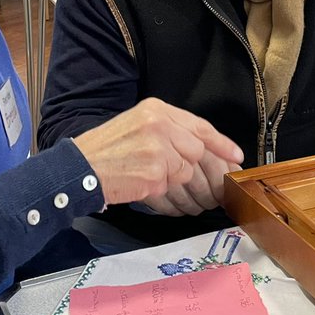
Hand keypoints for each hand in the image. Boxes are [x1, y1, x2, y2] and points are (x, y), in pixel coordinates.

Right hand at [71, 98, 243, 205]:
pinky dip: (172, 202)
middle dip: (209, 174)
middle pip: (197, 152)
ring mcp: (156, 150)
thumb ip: (169, 133)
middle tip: (217, 190)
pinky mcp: (152, 175)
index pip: (199, 126)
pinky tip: (168, 204)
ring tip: (191, 202)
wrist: (78, 168)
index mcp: (156, 110)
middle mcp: (158, 125)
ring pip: (186, 173)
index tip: (236, 157)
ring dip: (188, 192)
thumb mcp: (137, 126)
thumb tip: (203, 151)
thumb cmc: (105, 151)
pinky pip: (172, 192)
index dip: (221, 144)